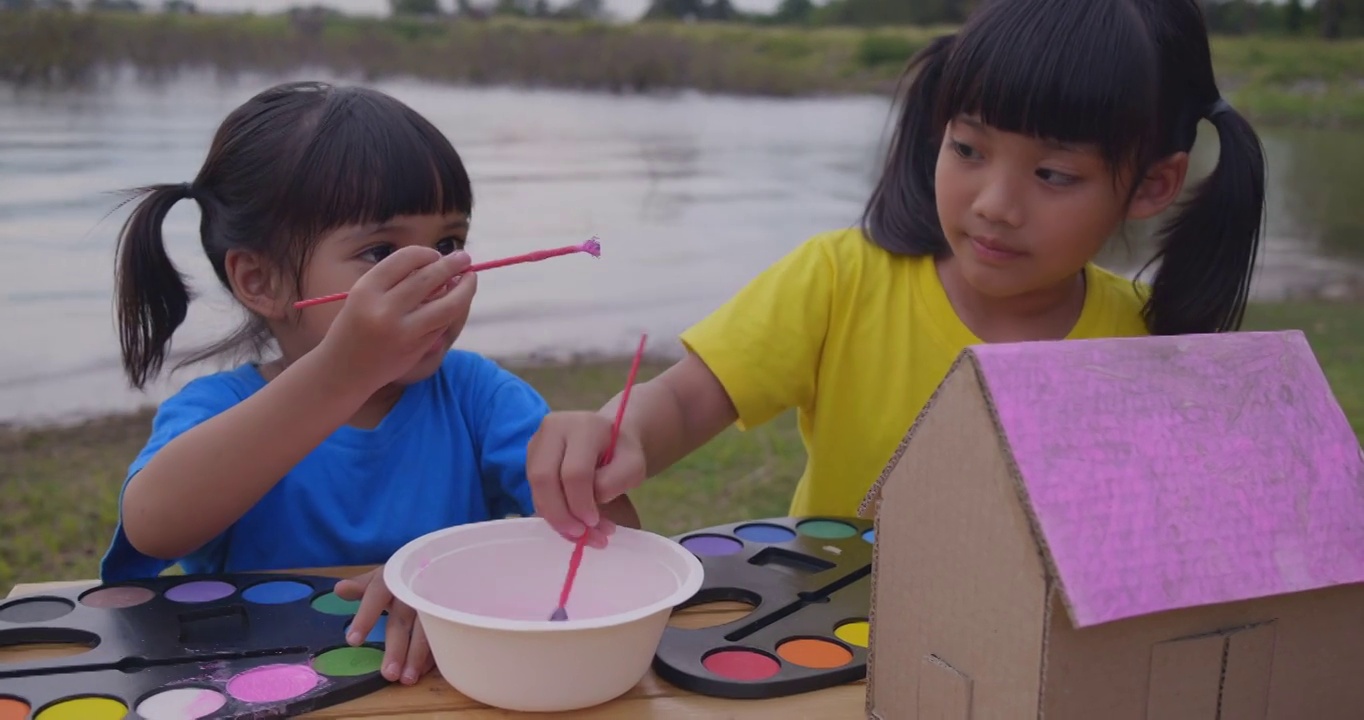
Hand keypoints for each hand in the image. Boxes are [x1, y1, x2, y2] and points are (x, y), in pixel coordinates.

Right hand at [314, 246, 475, 392]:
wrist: (344, 370)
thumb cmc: (356, 326)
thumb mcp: (364, 297)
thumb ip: (395, 282)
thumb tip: (438, 264)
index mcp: (366, 290)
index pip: (405, 259)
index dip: (426, 253)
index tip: (437, 254)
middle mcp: (384, 310)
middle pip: (429, 278)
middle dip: (452, 265)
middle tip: (465, 258)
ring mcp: (403, 332)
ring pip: (447, 305)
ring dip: (465, 289)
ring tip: (471, 279)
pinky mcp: (416, 349)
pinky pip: (442, 324)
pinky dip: (451, 311)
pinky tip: (455, 303)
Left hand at [335, 567, 433, 685]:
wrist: (437, 567)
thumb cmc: (402, 577)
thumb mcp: (381, 577)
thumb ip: (361, 586)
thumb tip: (340, 589)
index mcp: (393, 578)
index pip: (377, 595)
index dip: (366, 616)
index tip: (353, 641)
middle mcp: (413, 589)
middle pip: (404, 619)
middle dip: (397, 647)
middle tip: (389, 674)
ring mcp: (433, 601)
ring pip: (426, 629)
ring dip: (417, 656)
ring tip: (406, 679)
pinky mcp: (447, 612)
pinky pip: (442, 634)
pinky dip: (432, 654)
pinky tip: (422, 671)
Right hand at [526, 410, 646, 545]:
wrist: (609, 439)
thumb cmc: (623, 454)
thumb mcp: (633, 467)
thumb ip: (615, 482)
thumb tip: (589, 503)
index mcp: (583, 426)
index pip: (574, 472)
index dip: (581, 503)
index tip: (595, 523)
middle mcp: (553, 427)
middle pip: (544, 478)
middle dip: (561, 514)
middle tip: (581, 535)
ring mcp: (537, 441)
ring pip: (535, 488)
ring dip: (555, 518)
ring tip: (581, 533)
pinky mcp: (531, 456)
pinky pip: (535, 491)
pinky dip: (551, 513)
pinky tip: (571, 522)